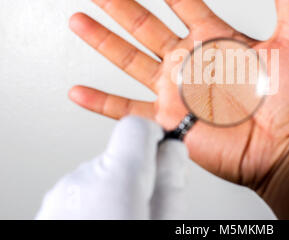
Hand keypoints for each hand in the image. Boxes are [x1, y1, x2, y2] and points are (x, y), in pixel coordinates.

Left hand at [36, 116, 188, 219]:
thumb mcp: (165, 220)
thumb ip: (171, 180)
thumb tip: (174, 150)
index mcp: (115, 178)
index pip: (137, 128)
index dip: (156, 139)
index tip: (165, 156)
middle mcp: (83, 178)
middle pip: (121, 154)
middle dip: (139, 173)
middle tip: (150, 204)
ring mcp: (64, 193)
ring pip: (103, 174)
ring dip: (118, 190)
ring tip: (128, 217)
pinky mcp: (54, 205)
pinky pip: (86, 190)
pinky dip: (99, 202)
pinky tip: (109, 220)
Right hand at [68, 0, 288, 205]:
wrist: (285, 148)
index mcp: (214, 39)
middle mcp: (189, 62)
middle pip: (142, 23)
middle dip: (113, 1)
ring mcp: (175, 91)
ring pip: (129, 59)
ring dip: (101, 40)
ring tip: (78, 19)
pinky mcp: (167, 120)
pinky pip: (126, 110)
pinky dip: (101, 102)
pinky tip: (79, 91)